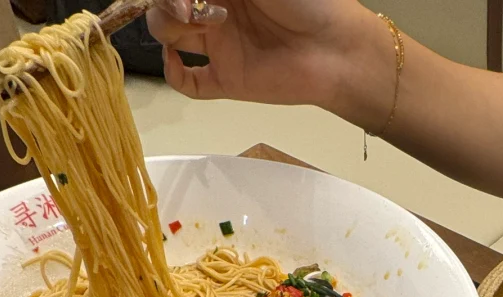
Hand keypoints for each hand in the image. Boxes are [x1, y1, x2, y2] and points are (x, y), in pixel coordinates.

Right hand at [145, 0, 370, 109]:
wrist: (337, 48)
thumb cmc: (306, 0)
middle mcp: (217, 9)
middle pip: (165, 6)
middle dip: (166, 2)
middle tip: (188, 6)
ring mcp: (221, 45)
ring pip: (169, 36)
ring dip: (170, 27)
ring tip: (199, 22)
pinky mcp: (228, 79)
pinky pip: (188, 82)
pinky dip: (171, 72)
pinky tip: (175, 59)